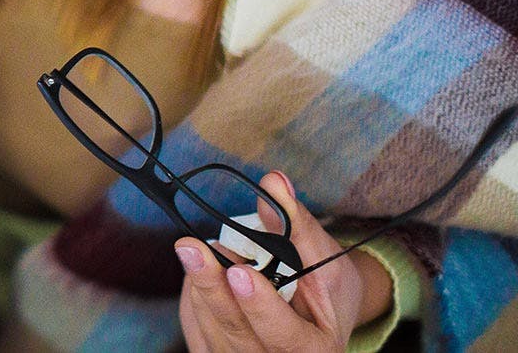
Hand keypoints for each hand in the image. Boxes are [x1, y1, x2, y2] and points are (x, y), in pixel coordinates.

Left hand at [176, 172, 393, 351]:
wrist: (319, 317)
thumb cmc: (327, 289)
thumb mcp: (326, 259)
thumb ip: (298, 225)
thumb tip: (273, 182)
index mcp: (314, 349)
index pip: (283, 335)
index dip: (259, 306)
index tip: (239, 272)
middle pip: (237, 333)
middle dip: (212, 287)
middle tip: (190, 248)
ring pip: (210, 328)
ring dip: (202, 284)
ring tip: (202, 251)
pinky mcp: (215, 352)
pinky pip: (194, 325)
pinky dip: (193, 294)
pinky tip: (199, 270)